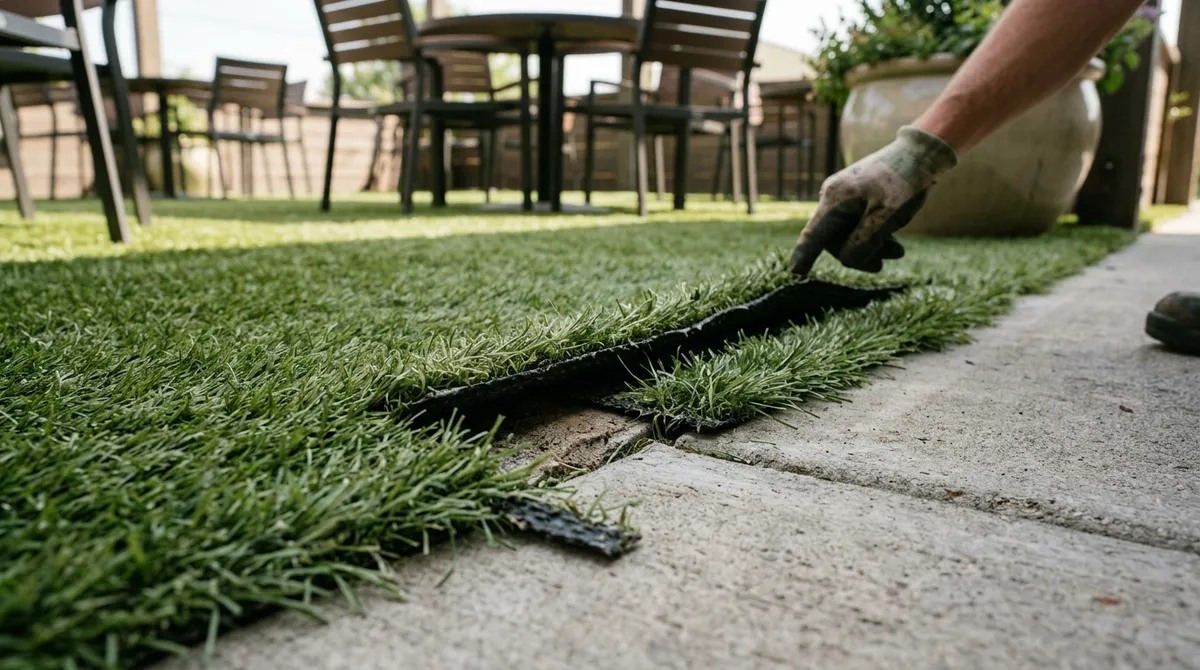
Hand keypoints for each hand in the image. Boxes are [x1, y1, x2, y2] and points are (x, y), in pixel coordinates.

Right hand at [788, 126, 957, 276]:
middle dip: (857, 254)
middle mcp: (833, 197)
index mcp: (835, 199)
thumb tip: (847, 261)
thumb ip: (863, 242)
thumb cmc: (904, 181)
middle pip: (834, 240)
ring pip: (848, 234)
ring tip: (897, 251)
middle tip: (882, 263)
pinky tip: (893, 238)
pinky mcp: (856, 198)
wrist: (921, 152)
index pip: (813, 235)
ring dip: (869, 246)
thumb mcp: (886, 216)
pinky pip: (857, 224)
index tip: (794, 274)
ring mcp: (844, 197)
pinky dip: (873, 235)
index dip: (804, 256)